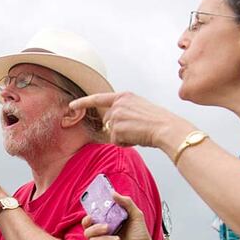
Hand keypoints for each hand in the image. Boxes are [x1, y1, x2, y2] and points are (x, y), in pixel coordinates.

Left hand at [70, 92, 190, 151]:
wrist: (167, 128)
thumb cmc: (158, 121)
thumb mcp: (140, 108)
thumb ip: (124, 111)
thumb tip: (112, 125)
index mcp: (124, 96)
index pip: (98, 98)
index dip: (83, 102)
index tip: (72, 105)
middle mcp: (118, 104)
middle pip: (107, 122)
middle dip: (117, 130)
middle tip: (137, 129)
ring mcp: (116, 116)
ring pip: (112, 133)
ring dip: (123, 137)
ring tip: (139, 132)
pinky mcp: (116, 129)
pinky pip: (116, 142)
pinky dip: (126, 143)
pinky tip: (137, 138)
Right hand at [82, 193, 161, 239]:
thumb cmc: (140, 235)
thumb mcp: (135, 214)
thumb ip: (125, 202)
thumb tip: (113, 193)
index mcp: (105, 227)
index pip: (88, 223)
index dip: (87, 219)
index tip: (91, 217)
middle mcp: (101, 238)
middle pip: (86, 232)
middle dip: (95, 229)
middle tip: (107, 227)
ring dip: (105, 239)